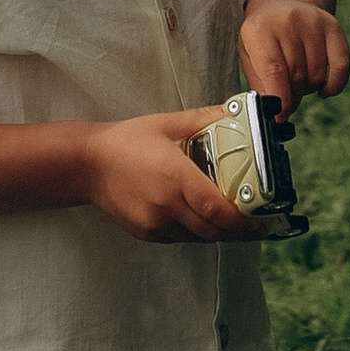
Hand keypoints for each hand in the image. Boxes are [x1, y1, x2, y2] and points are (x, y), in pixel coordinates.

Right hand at [83, 107, 247, 242]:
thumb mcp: (167, 124)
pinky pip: (180, 238)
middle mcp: (166, 205)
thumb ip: (204, 119)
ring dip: (218, 232)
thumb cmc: (126, 142)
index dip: (244, 220)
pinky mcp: (146, 233)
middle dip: (239, 231)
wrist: (86, 165)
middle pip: (213, 231)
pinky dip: (195, 231)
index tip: (262, 220)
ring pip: (198, 238)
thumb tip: (234, 112)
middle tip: (256, 224)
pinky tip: (198, 216)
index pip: (217, 210)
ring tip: (232, 220)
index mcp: (175, 177)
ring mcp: (155, 223)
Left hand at [239, 0, 349, 122]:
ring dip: (309, 89)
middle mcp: (288, 21)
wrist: (284, 0)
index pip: (274, 71)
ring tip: (299, 80)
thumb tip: (272, 113)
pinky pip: (341, 67)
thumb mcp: (250, 55)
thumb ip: (260, 85)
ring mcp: (313, 22)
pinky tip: (322, 86)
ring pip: (317, 75)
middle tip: (286, 98)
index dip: (279, 99)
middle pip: (297, 75)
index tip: (279, 118)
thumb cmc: (264, 36)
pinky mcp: (333, 26)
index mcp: (259, 29)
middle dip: (292, 97)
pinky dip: (333, 85)